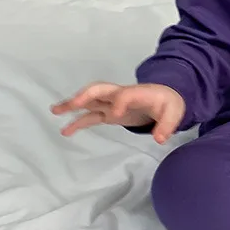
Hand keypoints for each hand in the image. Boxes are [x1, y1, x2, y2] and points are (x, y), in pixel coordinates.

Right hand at [51, 82, 185, 144]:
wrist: (165, 98)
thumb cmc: (168, 103)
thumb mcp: (174, 113)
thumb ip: (168, 125)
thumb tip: (160, 139)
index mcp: (138, 93)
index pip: (125, 94)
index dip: (119, 102)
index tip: (114, 115)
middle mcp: (121, 95)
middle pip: (100, 90)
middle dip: (86, 95)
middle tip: (72, 103)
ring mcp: (113, 103)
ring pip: (90, 101)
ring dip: (73, 104)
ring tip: (55, 110)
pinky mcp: (109, 113)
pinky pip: (91, 115)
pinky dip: (78, 122)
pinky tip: (65, 130)